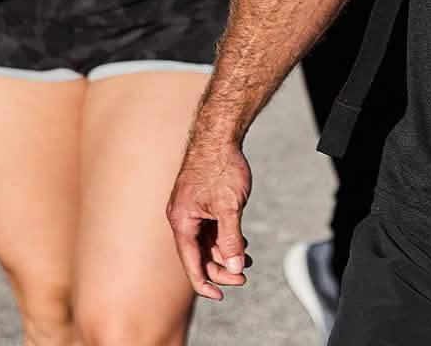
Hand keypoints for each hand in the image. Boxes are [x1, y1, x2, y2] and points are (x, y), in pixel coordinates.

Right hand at [167, 131, 253, 300]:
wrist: (218, 133)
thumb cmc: (222, 167)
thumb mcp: (230, 207)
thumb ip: (231, 239)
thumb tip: (235, 268)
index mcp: (182, 222)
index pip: (191, 262)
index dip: (205, 282)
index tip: (220, 296)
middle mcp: (182, 218)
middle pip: (199, 254)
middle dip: (221, 267)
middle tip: (244, 277)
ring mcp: (190, 209)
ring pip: (206, 240)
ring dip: (225, 252)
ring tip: (247, 261)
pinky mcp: (199, 200)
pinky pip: (209, 227)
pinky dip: (224, 236)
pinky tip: (241, 241)